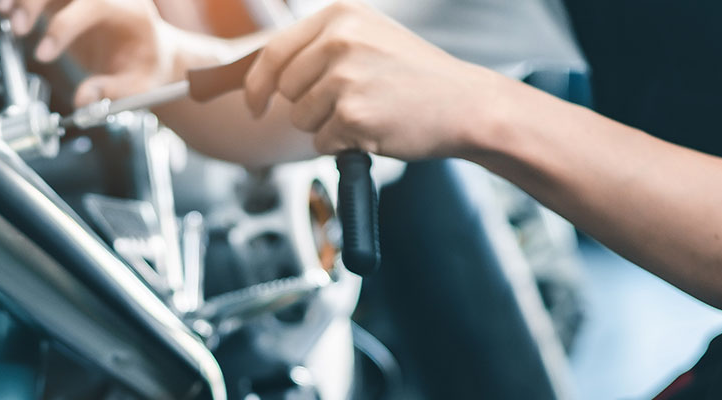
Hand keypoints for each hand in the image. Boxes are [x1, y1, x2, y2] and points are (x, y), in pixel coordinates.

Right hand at [0, 0, 177, 106]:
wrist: (150, 52)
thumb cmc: (145, 67)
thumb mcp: (139, 86)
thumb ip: (113, 92)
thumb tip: (84, 100)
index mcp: (130, 9)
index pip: (96, 4)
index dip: (64, 26)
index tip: (43, 55)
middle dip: (36, 0)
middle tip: (18, 29)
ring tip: (6, 15)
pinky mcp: (69, 0)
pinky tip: (6, 8)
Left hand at [242, 2, 524, 159]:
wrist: (466, 104)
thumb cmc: (417, 77)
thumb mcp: (369, 38)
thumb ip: (322, 46)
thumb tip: (265, 73)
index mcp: (340, 16)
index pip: (274, 51)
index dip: (257, 83)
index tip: (254, 103)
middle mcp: (339, 40)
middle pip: (285, 88)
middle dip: (307, 105)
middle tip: (351, 104)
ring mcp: (345, 77)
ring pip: (302, 118)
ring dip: (328, 126)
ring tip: (370, 112)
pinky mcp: (352, 113)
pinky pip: (323, 142)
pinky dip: (344, 144)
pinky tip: (377, 128)